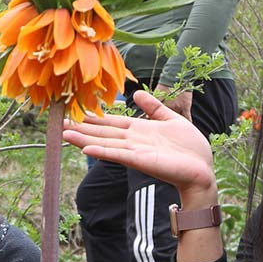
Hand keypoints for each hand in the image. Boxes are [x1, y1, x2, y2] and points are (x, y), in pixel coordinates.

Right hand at [64, 90, 215, 197]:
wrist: (202, 168)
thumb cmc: (190, 147)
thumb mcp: (171, 119)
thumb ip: (154, 107)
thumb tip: (136, 93)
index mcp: (140, 130)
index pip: (112, 122)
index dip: (94, 118)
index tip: (76, 114)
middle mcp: (133, 141)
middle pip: (103, 132)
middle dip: (82, 129)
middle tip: (60, 124)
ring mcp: (135, 151)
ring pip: (105, 143)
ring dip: (85, 139)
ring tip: (64, 134)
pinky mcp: (141, 161)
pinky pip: (118, 154)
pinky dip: (103, 151)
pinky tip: (87, 149)